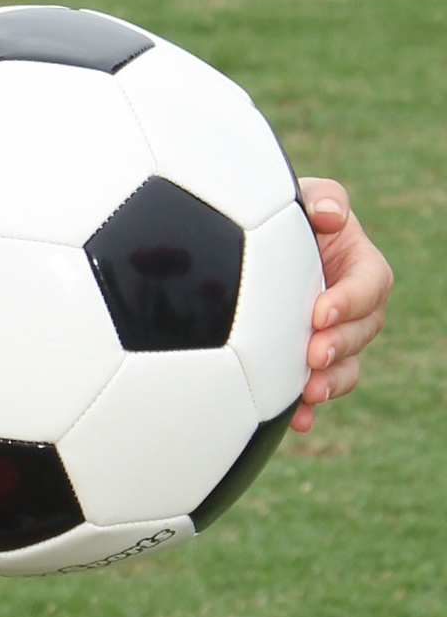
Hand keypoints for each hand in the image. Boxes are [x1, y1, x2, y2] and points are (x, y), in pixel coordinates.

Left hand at [292, 179, 391, 433]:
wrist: (245, 240)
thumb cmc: (278, 212)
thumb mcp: (298, 195)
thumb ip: (320, 197)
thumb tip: (330, 214)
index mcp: (358, 264)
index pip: (371, 284)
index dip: (351, 300)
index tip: (321, 312)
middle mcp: (352, 305)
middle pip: (363, 331)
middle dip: (341, 345)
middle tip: (313, 354)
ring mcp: (333, 335)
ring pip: (347, 366)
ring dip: (332, 382)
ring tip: (310, 393)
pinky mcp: (308, 361)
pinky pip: (317, 388)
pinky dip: (308, 407)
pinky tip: (295, 421)